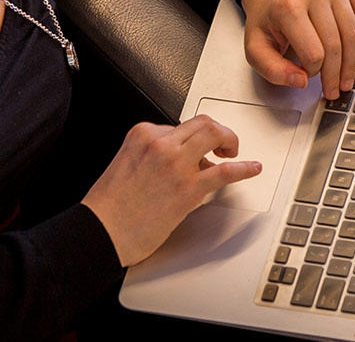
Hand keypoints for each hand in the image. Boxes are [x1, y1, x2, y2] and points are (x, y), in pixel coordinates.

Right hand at [82, 115, 261, 266]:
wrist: (102, 231)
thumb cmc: (109, 206)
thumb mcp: (125, 165)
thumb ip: (149, 156)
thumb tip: (177, 161)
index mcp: (141, 135)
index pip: (177, 126)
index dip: (190, 140)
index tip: (194, 151)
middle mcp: (160, 143)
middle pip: (202, 123)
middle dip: (218, 131)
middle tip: (224, 144)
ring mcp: (176, 164)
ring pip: (215, 135)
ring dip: (231, 141)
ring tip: (234, 152)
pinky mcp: (189, 188)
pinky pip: (226, 171)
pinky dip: (244, 168)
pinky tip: (251, 168)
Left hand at [240, 0, 354, 99]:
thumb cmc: (267, 17)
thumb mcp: (256, 47)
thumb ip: (272, 70)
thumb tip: (301, 81)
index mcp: (287, 6)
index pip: (313, 53)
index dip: (313, 72)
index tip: (308, 75)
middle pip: (335, 46)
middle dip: (336, 75)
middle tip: (335, 89)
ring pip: (354, 35)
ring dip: (352, 63)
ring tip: (346, 77)